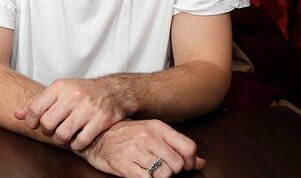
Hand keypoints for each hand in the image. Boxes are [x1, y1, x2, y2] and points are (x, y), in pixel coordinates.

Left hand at [14, 78, 125, 149]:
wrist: (113, 91)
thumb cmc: (81, 91)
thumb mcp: (59, 91)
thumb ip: (37, 102)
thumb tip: (16, 114)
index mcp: (60, 87)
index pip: (35, 108)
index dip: (31, 121)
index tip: (35, 124)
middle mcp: (73, 96)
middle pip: (47, 123)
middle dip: (48, 130)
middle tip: (53, 128)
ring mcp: (87, 109)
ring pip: (62, 135)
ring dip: (61, 139)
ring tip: (65, 134)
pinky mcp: (100, 121)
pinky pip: (80, 142)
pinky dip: (76, 145)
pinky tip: (78, 138)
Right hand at [79, 119, 205, 177]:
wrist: (98, 137)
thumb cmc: (128, 135)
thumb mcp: (153, 133)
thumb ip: (177, 146)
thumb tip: (202, 162)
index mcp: (158, 128)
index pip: (188, 147)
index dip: (190, 161)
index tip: (183, 165)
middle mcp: (148, 137)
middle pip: (177, 164)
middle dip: (173, 171)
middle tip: (163, 168)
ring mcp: (136, 151)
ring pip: (164, 174)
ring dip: (160, 176)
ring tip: (151, 170)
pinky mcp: (125, 165)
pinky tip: (141, 173)